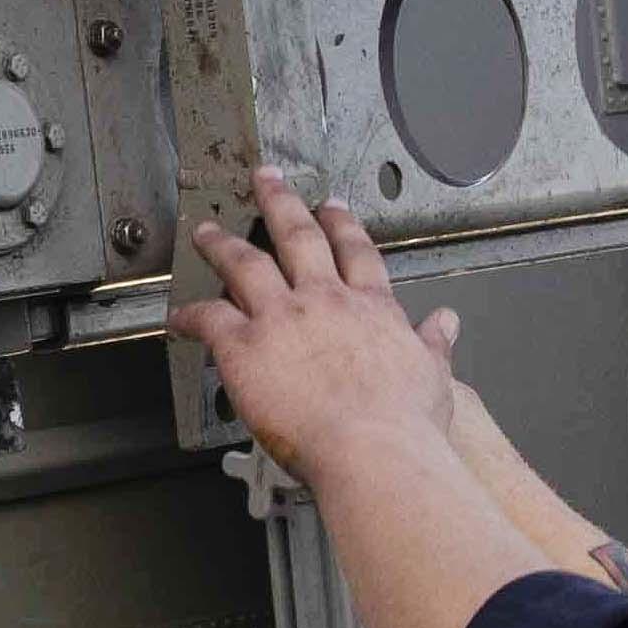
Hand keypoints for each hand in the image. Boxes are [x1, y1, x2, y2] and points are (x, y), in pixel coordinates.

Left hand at [170, 164, 469, 495]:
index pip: (356, 253)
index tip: (333, 207)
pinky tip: (180, 316)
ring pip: (245, 264)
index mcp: (371, 308)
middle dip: (280, 202)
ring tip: (205, 231)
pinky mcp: (244, 346)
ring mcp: (281, 318)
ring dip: (222, 244)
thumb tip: (447, 322)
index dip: (342, 225)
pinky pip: (209, 319)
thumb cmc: (406, 425)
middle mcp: (324, 300)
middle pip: (298, 237)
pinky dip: (191, 315)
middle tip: (267, 179)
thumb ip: (435, 343)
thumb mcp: (434, 375)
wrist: (373, 448)